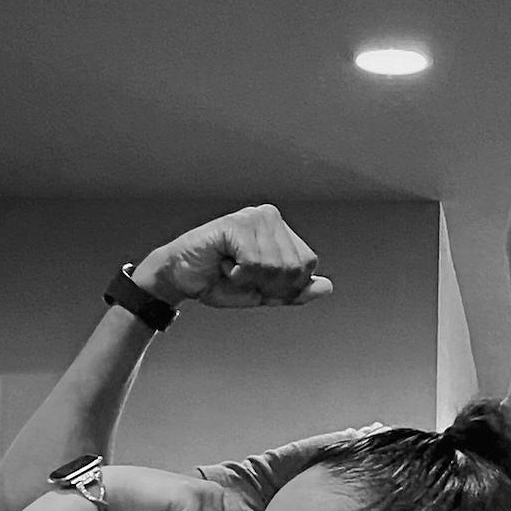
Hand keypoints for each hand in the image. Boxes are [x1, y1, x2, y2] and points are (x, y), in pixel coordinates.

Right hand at [131, 205, 334, 308]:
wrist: (183, 280)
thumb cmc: (220, 282)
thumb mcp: (265, 293)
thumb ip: (296, 291)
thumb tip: (327, 286)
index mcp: (280, 230)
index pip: (307, 265)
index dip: (286, 286)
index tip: (258, 282)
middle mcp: (270, 217)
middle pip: (294, 267)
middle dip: (268, 284)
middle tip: (242, 275)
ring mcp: (253, 217)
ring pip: (275, 266)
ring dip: (250, 279)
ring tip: (231, 268)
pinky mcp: (236, 223)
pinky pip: (254, 262)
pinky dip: (238, 274)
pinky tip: (223, 263)